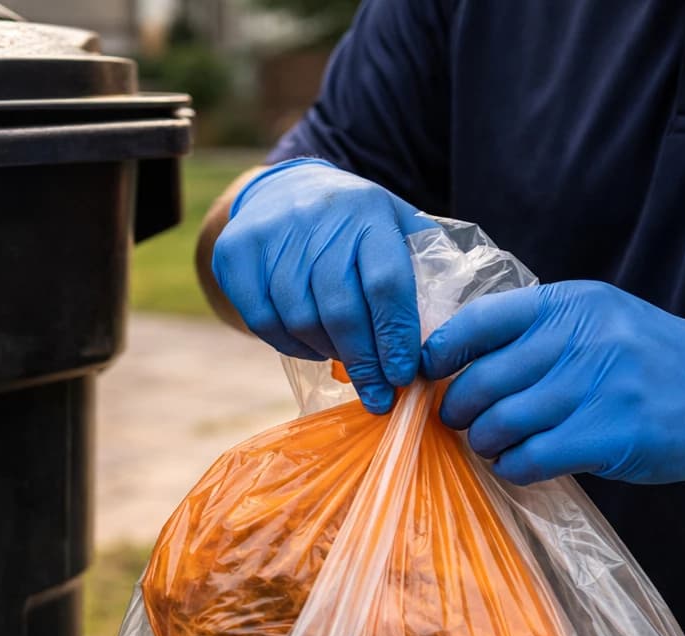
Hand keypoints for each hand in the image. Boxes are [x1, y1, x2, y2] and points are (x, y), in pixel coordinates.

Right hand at [212, 158, 432, 412]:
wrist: (282, 190)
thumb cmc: (351, 224)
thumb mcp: (393, 225)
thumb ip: (422, 265)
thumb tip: (450, 330)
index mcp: (368, 212)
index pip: (385, 284)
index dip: (395, 337)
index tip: (403, 375)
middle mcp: (318, 219)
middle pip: (341, 310)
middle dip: (364, 361)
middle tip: (379, 396)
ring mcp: (272, 235)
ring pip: (300, 319)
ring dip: (327, 353)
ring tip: (348, 365)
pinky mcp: (235, 252)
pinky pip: (262, 320)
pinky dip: (289, 346)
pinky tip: (310, 348)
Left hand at [421, 281, 684, 484]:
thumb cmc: (646, 358)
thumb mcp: (594, 320)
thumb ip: (533, 333)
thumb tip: (450, 361)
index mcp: (567, 304)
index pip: (478, 322)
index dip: (440, 353)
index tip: (428, 375)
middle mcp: (581, 339)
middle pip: (481, 381)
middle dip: (458, 409)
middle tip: (461, 422)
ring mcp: (599, 386)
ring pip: (502, 423)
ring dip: (484, 441)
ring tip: (492, 444)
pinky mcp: (614, 433)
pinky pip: (533, 457)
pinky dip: (513, 467)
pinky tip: (519, 464)